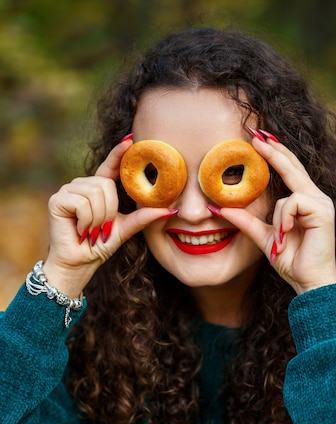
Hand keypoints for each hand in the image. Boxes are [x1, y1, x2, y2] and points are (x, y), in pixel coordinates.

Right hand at [44, 137, 174, 296]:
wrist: (80, 263)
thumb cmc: (99, 246)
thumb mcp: (125, 229)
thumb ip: (143, 218)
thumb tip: (170, 209)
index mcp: (98, 189)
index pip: (110, 167)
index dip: (119, 153)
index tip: (131, 140)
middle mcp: (82, 185)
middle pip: (106, 184)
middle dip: (109, 211)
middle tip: (102, 228)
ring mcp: (68, 190)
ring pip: (96, 193)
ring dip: (99, 218)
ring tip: (91, 230)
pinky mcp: (57, 199)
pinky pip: (83, 202)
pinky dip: (87, 220)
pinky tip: (81, 230)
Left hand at [219, 137, 335, 293]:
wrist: (308, 281)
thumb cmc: (291, 260)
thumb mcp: (264, 238)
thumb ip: (246, 222)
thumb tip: (219, 209)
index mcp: (304, 201)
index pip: (289, 169)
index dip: (275, 152)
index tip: (258, 138)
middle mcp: (316, 198)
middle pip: (292, 166)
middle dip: (274, 150)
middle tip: (255, 135)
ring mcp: (322, 203)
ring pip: (287, 194)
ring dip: (278, 219)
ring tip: (282, 239)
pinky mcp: (323, 211)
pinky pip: (292, 203)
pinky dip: (285, 220)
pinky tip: (288, 235)